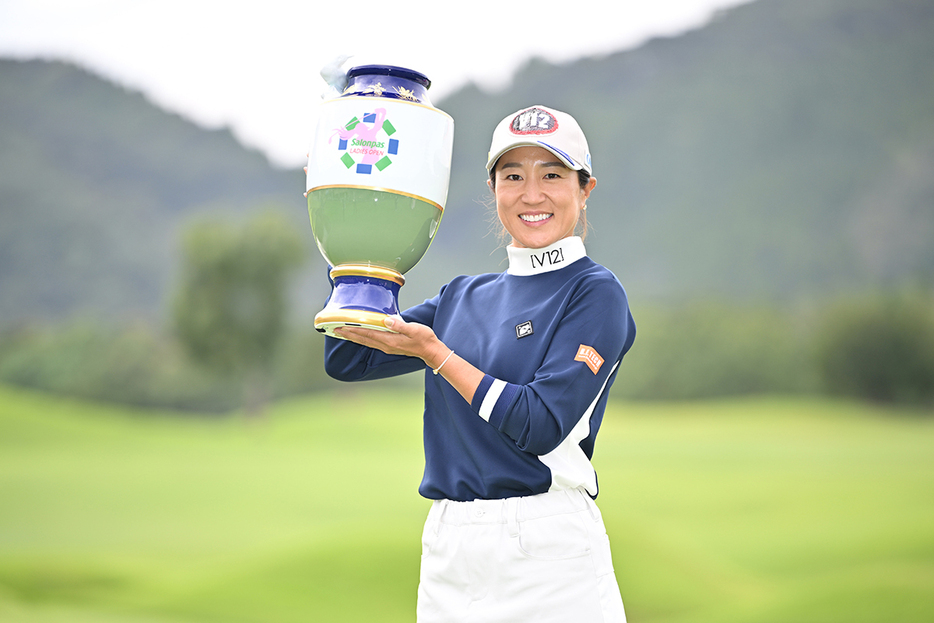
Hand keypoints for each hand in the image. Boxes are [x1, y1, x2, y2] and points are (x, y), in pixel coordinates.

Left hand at [335, 315, 449, 367]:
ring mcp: (387, 346)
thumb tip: (386, 320)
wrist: (431, 351)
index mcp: (389, 340)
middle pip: (363, 339)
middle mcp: (385, 345)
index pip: (367, 333)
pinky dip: (363, 338)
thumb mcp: (414, 330)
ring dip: (354, 337)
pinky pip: (372, 342)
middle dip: (349, 334)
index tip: (342, 326)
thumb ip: (399, 325)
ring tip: (343, 333)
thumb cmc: (424, 339)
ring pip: (366, 341)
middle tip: (336, 330)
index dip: (354, 329)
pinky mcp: (390, 346)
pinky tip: (360, 336)